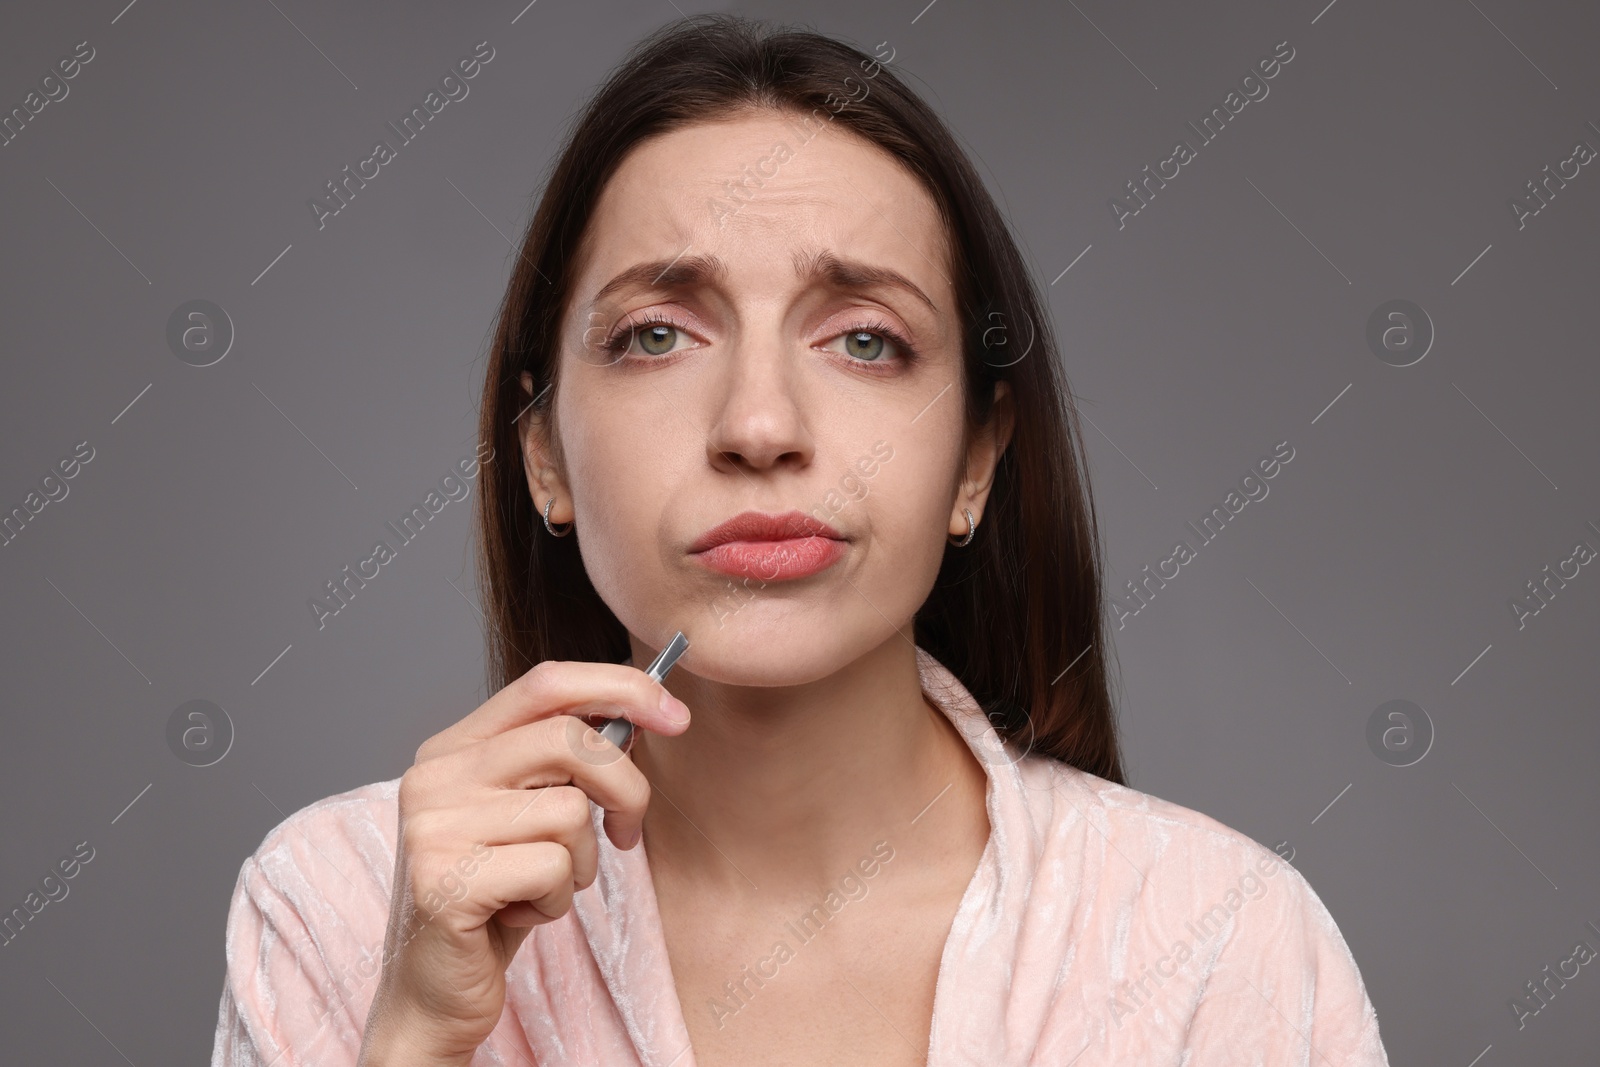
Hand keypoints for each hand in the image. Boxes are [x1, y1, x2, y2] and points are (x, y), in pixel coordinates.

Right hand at [355, 659, 691, 1064]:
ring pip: (569, 811)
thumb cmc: (496, 898)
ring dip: (579, 862)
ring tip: (542, 887)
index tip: (676, 715)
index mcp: (453, 747)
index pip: (546, 683)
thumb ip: (566, 762)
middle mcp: (434, 775)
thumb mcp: (531, 815)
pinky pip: (552, 868)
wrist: (435, 992)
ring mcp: (432, 826)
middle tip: (624, 832)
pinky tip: (521, 916)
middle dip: (625, 788)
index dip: (620, 688)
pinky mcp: (444, 881)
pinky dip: (557, 901)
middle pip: (569, 740)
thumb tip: (645, 712)